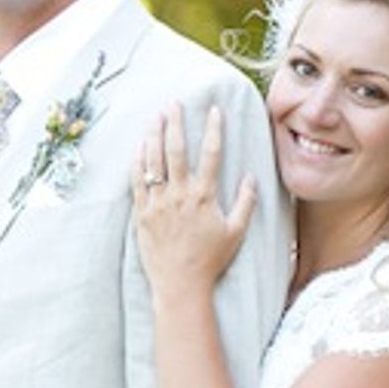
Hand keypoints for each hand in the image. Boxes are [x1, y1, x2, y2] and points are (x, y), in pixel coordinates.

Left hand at [132, 103, 256, 297]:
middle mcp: (180, 194)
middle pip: (176, 149)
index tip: (215, 110)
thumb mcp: (235, 233)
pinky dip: (137, 162)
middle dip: (175, 123)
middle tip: (174, 103)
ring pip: (154, 160)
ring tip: (155, 115)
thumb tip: (251, 178)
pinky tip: (138, 146)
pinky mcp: (142, 213)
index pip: (211, 154)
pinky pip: (137, 181)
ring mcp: (158, 202)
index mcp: (204, 196)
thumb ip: (245, 203)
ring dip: (154, 135)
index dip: (214, 129)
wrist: (180, 284)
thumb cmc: (210, 260)